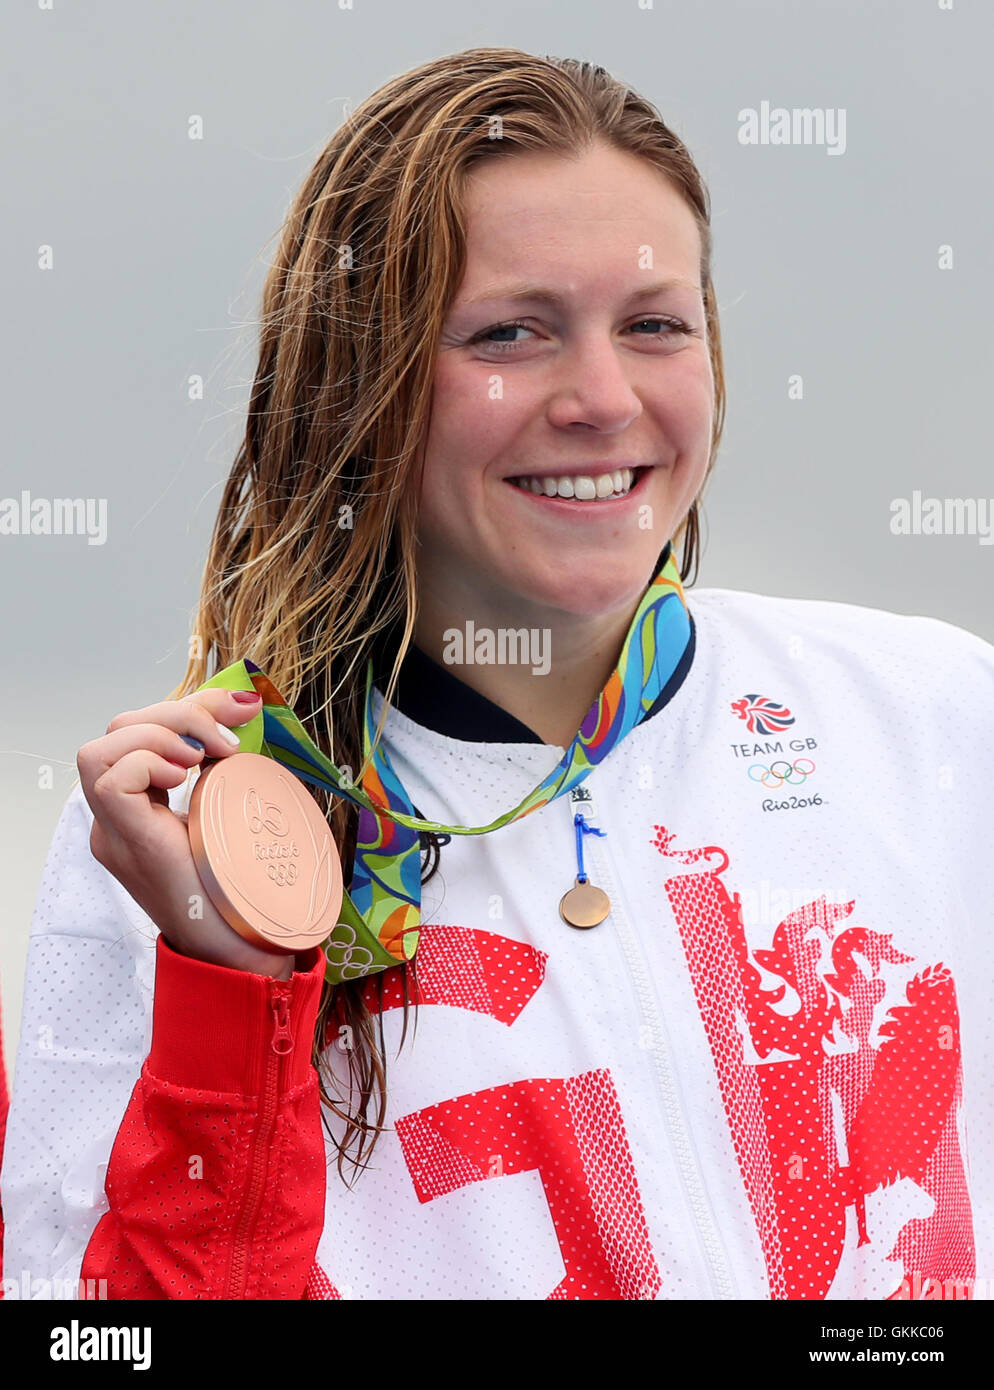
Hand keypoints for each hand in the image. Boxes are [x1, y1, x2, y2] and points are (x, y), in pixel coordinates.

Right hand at [77, 688, 294, 978]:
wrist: (241, 954)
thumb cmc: (244, 891)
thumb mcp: (232, 813)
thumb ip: (224, 771)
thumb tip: (244, 711)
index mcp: (139, 811)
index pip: (137, 734)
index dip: (187, 706)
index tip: (241, 706)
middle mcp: (118, 820)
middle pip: (117, 732)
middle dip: (178, 713)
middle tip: (228, 736)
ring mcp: (116, 834)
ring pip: (100, 749)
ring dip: (160, 735)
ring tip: (203, 758)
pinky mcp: (128, 845)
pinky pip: (110, 782)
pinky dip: (149, 764)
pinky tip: (185, 779)